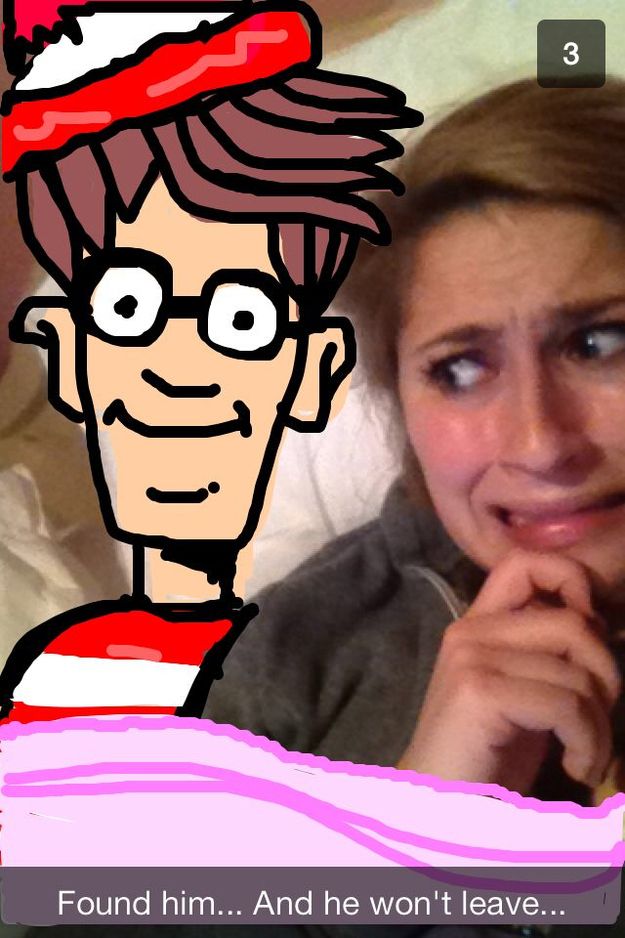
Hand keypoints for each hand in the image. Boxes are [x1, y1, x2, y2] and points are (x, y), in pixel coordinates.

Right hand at [398, 551, 620, 794]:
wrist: (435, 810)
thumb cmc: (485, 759)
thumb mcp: (523, 695)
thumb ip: (547, 656)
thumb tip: (600, 627)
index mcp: (478, 626)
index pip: (526, 563)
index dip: (573, 580)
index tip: (594, 633)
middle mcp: (470, 632)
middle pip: (573, 622)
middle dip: (606, 675)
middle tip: (597, 720)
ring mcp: (471, 658)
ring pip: (578, 671)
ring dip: (600, 725)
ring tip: (586, 755)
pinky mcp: (479, 691)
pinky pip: (567, 703)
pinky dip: (588, 743)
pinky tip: (576, 767)